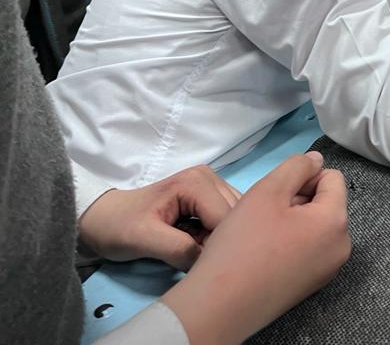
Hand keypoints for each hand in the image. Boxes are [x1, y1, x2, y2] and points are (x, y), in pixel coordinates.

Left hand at [78, 165, 240, 270]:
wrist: (102, 219)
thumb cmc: (118, 227)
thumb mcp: (144, 240)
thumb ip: (178, 249)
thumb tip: (208, 261)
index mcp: (197, 182)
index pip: (226, 218)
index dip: (218, 245)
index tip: (201, 264)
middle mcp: (210, 178)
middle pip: (235, 217)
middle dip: (219, 241)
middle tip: (194, 257)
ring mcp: (211, 186)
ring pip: (234, 219)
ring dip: (218, 239)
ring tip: (193, 248)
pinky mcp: (209, 197)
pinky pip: (226, 220)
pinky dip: (215, 236)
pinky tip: (196, 242)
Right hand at [161, 152, 350, 344]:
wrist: (220, 305)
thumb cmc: (244, 244)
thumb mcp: (268, 191)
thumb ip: (297, 167)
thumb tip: (316, 160)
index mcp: (337, 222)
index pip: (332, 178)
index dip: (304, 176)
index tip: (276, 193)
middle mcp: (341, 247)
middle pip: (326, 203)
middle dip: (299, 200)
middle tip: (264, 213)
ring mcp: (328, 269)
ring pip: (315, 225)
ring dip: (293, 220)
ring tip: (262, 233)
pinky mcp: (312, 284)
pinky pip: (309, 248)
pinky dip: (291, 242)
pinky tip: (264, 251)